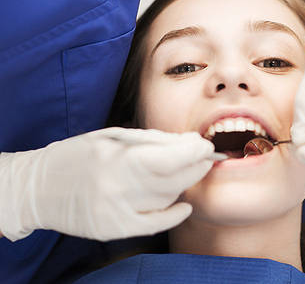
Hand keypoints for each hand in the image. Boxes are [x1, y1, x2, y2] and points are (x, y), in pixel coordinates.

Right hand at [0, 127, 214, 241]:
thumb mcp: (110, 137)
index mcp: (115, 157)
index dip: (194, 152)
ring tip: (186, 172)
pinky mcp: (112, 229)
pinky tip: (184, 205)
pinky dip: (174, 215)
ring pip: (166, 198)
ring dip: (183, 184)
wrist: (37, 187)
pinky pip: (153, 224)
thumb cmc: (76, 155)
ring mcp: (114, 211)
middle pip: (173, 179)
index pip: (169, 158)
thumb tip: (187, 143)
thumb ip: (150, 140)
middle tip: (205, 158)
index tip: (206, 146)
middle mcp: (116, 187)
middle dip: (196, 167)